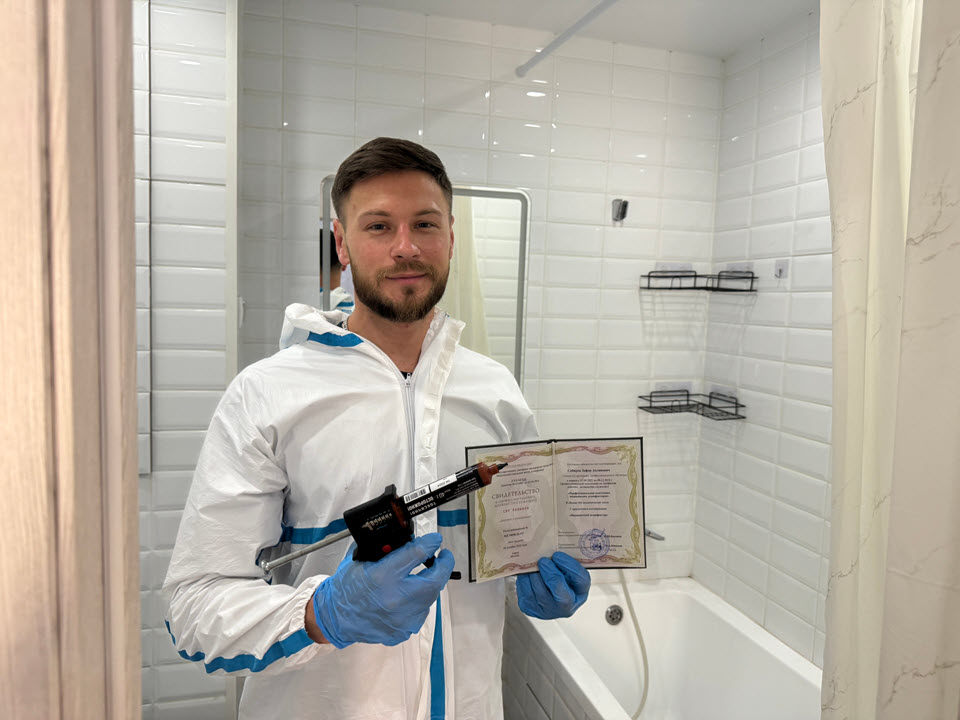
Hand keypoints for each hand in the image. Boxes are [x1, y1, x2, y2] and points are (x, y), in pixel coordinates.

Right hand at [311, 533, 453, 647]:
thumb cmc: (346, 588)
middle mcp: (395, 598)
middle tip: (444, 557)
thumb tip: (409, 540)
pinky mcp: (402, 630)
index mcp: (382, 576)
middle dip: (443, 566)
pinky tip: (410, 596)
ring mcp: (401, 618)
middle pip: (434, 580)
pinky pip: (420, 613)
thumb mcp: (362, 559)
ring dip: (429, 585)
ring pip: (430, 598)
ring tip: (423, 577)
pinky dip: (419, 602)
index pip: (417, 554)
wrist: (335, 617)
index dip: (431, 543)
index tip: (436, 539)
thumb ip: (385, 549)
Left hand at [516, 552, 590, 619]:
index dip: (569, 567)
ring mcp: (549, 611)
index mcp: (580, 591)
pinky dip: (525, 582)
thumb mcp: (567, 568)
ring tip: (532, 564)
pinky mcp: (532, 610)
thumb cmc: (559, 576)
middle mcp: (567, 606)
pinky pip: (527, 595)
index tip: (557, 555)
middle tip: (543, 561)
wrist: (544, 593)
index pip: (581, 580)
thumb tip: (552, 548)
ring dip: (535, 577)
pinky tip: (525, 573)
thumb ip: (564, 561)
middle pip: (561, 595)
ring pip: (540, 595)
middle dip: (551, 576)